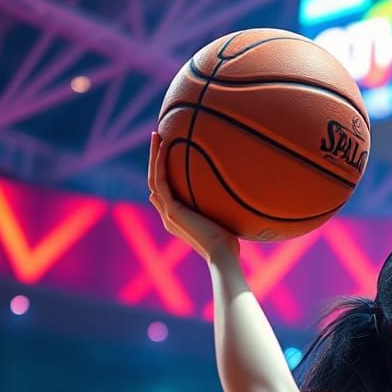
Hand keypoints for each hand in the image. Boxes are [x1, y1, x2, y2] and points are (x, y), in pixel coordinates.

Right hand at [147, 132, 239, 263]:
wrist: (223, 256)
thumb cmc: (231, 245)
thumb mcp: (224, 221)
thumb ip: (221, 209)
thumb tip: (238, 195)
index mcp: (178, 219)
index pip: (165, 193)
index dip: (163, 173)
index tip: (169, 154)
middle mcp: (169, 216)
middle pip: (155, 183)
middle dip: (154, 160)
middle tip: (158, 138)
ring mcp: (168, 213)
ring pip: (154, 178)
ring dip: (153, 155)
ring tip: (157, 135)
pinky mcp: (172, 210)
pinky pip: (161, 180)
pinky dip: (159, 162)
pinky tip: (164, 146)